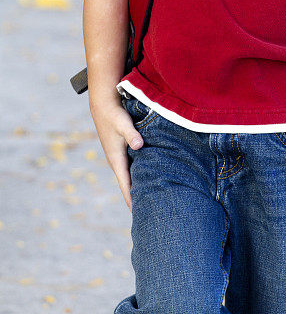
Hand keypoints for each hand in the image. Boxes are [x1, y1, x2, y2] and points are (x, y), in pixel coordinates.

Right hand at [89, 95, 143, 211]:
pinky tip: (147, 178)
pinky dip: (138, 174)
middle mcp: (117, 160)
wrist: (103, 104)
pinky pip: (131, 167)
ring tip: (149, 200)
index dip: (131, 198)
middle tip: (148, 213)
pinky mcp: (122, 149)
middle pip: (128, 184)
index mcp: (116, 159)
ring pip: (130, 175)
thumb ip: (132, 134)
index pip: (125, 183)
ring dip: (138, 186)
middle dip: (136, 197)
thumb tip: (140, 145)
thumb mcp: (123, 123)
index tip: (138, 213)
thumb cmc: (114, 114)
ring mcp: (119, 156)